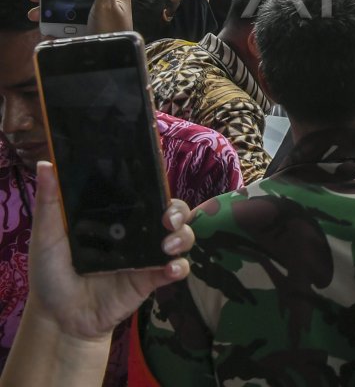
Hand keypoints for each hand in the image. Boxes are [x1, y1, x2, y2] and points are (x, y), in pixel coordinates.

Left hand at [26, 161, 192, 340]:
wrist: (57, 316)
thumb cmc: (51, 272)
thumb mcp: (47, 235)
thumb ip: (49, 202)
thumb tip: (46, 164)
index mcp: (117, 217)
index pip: (145, 193)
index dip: (157, 184)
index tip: (158, 181)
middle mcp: (137, 232)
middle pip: (172, 211)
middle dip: (178, 211)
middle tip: (168, 219)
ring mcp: (147, 256)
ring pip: (181, 237)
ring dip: (183, 236)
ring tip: (168, 246)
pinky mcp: (151, 279)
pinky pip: (176, 269)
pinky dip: (179, 267)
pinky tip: (171, 269)